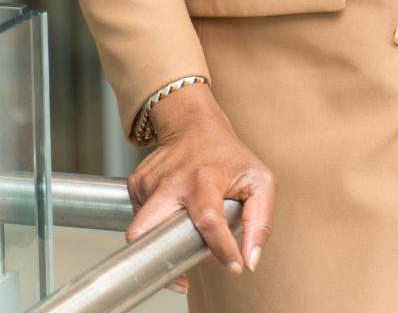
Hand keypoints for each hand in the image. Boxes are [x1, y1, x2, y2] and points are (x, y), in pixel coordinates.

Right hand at [125, 84, 276, 293]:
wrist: (194, 125)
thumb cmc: (228, 156)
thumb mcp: (259, 180)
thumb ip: (261, 221)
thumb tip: (250, 260)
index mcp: (205, 178)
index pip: (208, 220)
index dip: (220, 248)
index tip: (234, 267)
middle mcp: (172, 181)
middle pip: (148, 232)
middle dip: (160, 260)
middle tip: (183, 271)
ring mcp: (149, 183)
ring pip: (144, 234)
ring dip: (162, 246)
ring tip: (183, 237)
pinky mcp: (136, 185)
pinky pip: (141, 222)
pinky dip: (156, 229)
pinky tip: (173, 216)